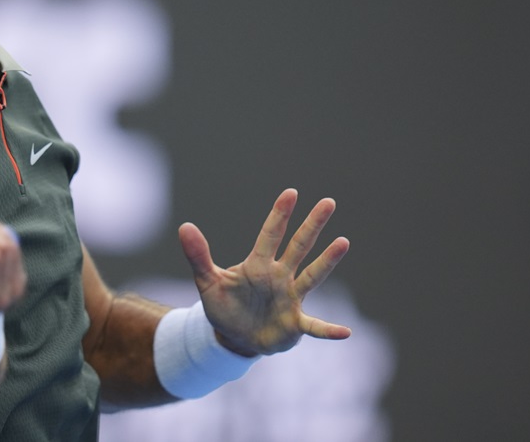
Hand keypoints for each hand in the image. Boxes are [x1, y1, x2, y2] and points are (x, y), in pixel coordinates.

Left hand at [178, 188, 350, 356]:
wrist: (234, 337)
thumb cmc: (224, 306)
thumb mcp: (207, 281)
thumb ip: (198, 256)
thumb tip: (184, 226)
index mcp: (258, 265)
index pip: (270, 235)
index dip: (279, 215)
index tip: (291, 193)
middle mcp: (279, 276)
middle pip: (298, 246)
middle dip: (312, 225)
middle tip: (328, 202)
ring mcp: (291, 298)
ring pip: (312, 275)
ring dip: (327, 260)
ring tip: (343, 242)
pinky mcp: (295, 323)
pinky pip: (314, 326)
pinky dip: (328, 329)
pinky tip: (345, 332)